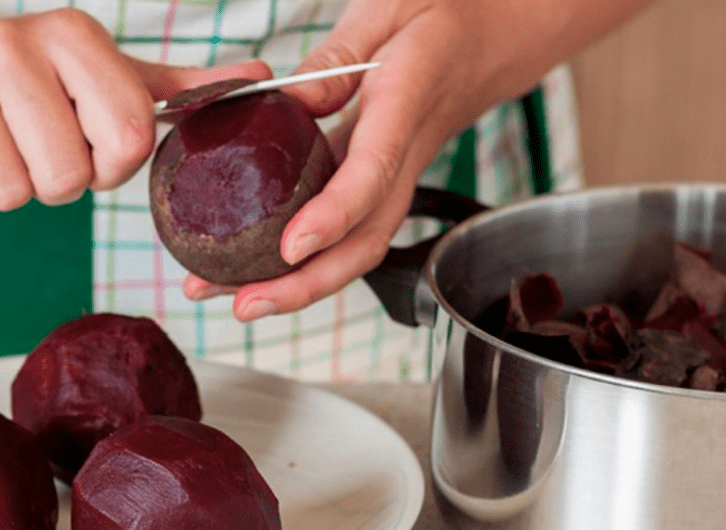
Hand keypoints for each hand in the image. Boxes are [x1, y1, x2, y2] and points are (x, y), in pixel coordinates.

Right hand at [0, 8, 270, 210]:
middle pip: (67, 177)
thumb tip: (262, 80)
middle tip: (35, 144)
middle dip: (58, 179)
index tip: (91, 145)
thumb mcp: (107, 74)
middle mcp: (8, 43)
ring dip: (10, 184)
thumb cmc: (32, 78)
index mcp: (71, 33)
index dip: (112, 164)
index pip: (127, 138)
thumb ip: (181, 87)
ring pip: (11, 193)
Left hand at [184, 0, 482, 319]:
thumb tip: (288, 102)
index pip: (373, 172)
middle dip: (307, 284)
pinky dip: (302, 259)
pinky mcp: (380, 182)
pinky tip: (255, 268)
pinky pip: (346, 230)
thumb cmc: (443, 14)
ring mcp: (395, 176)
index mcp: (406, 103)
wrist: (493, 36)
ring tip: (231, 299)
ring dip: (297, 285)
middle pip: (365, 240)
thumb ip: (336, 55)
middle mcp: (405, 154)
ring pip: (355, 247)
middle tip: (245, 304)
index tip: (291, 248)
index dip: (333, 216)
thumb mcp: (386, 8)